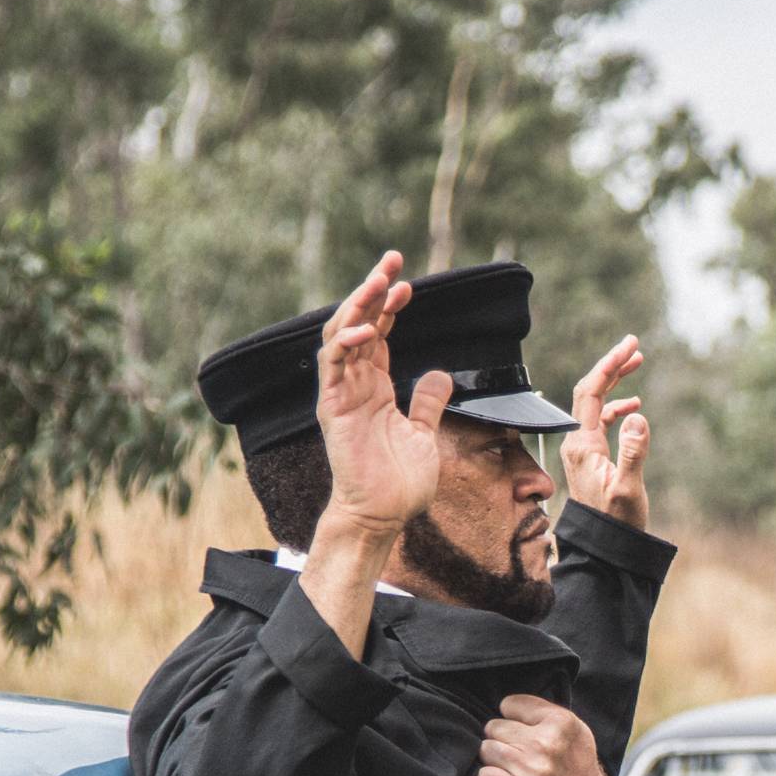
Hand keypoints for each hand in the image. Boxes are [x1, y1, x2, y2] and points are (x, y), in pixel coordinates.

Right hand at [314, 250, 453, 549]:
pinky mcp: (333, 408)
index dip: (391, 307)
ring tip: (379, 280)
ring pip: (341, 334)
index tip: (409, 284)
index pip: (378, 334)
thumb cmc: (400, 482)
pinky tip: (365, 326)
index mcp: (375, 387)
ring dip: (358, 304)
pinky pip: (333, 366)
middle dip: (373, 290)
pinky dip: (346, 342)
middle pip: (358, 323)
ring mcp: (341, 394)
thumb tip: (442, 375)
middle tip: (392, 260)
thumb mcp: (424, 433)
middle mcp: (355, 384)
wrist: (383, 515)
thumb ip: (428, 401)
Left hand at [479, 696, 615, 775]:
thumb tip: (507, 706)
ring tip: (512, 768)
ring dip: (495, 760)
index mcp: (561, 722)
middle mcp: (545, 743)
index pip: (509, 704)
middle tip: (518, 753)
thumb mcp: (576, 731)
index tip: (521, 730)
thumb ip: (545, 713)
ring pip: (486, 750)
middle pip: (494, 727)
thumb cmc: (579, 768)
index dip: (512, 718)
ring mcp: (532, 769)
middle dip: (502, 739)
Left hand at [560, 334, 649, 528]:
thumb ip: (633, 452)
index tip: (630, 344)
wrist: (604, 547)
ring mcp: (582, 449)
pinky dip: (616, 407)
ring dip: (615, 383)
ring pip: (595, 404)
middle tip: (634, 345)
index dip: (610, 364)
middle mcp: (577, 442)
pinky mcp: (590, 457)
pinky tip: (634, 407)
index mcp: (583, 444)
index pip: (591, 392)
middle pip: (589, 391)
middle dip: (611, 365)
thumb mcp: (628, 489)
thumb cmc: (617, 522)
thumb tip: (637, 416)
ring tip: (637, 365)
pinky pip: (599, 421)